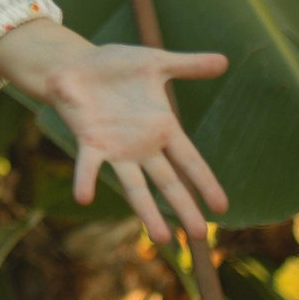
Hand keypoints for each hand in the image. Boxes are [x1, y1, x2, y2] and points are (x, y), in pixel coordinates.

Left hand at [43, 42, 230, 241]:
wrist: (73, 62)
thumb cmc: (114, 66)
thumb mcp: (156, 63)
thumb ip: (188, 66)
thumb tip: (225, 60)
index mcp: (162, 128)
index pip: (190, 161)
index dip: (205, 182)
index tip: (222, 208)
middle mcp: (141, 146)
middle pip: (168, 182)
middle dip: (184, 208)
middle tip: (199, 236)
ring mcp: (116, 148)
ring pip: (135, 186)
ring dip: (146, 211)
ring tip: (160, 239)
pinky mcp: (89, 142)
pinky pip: (88, 166)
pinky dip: (85, 180)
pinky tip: (83, 198)